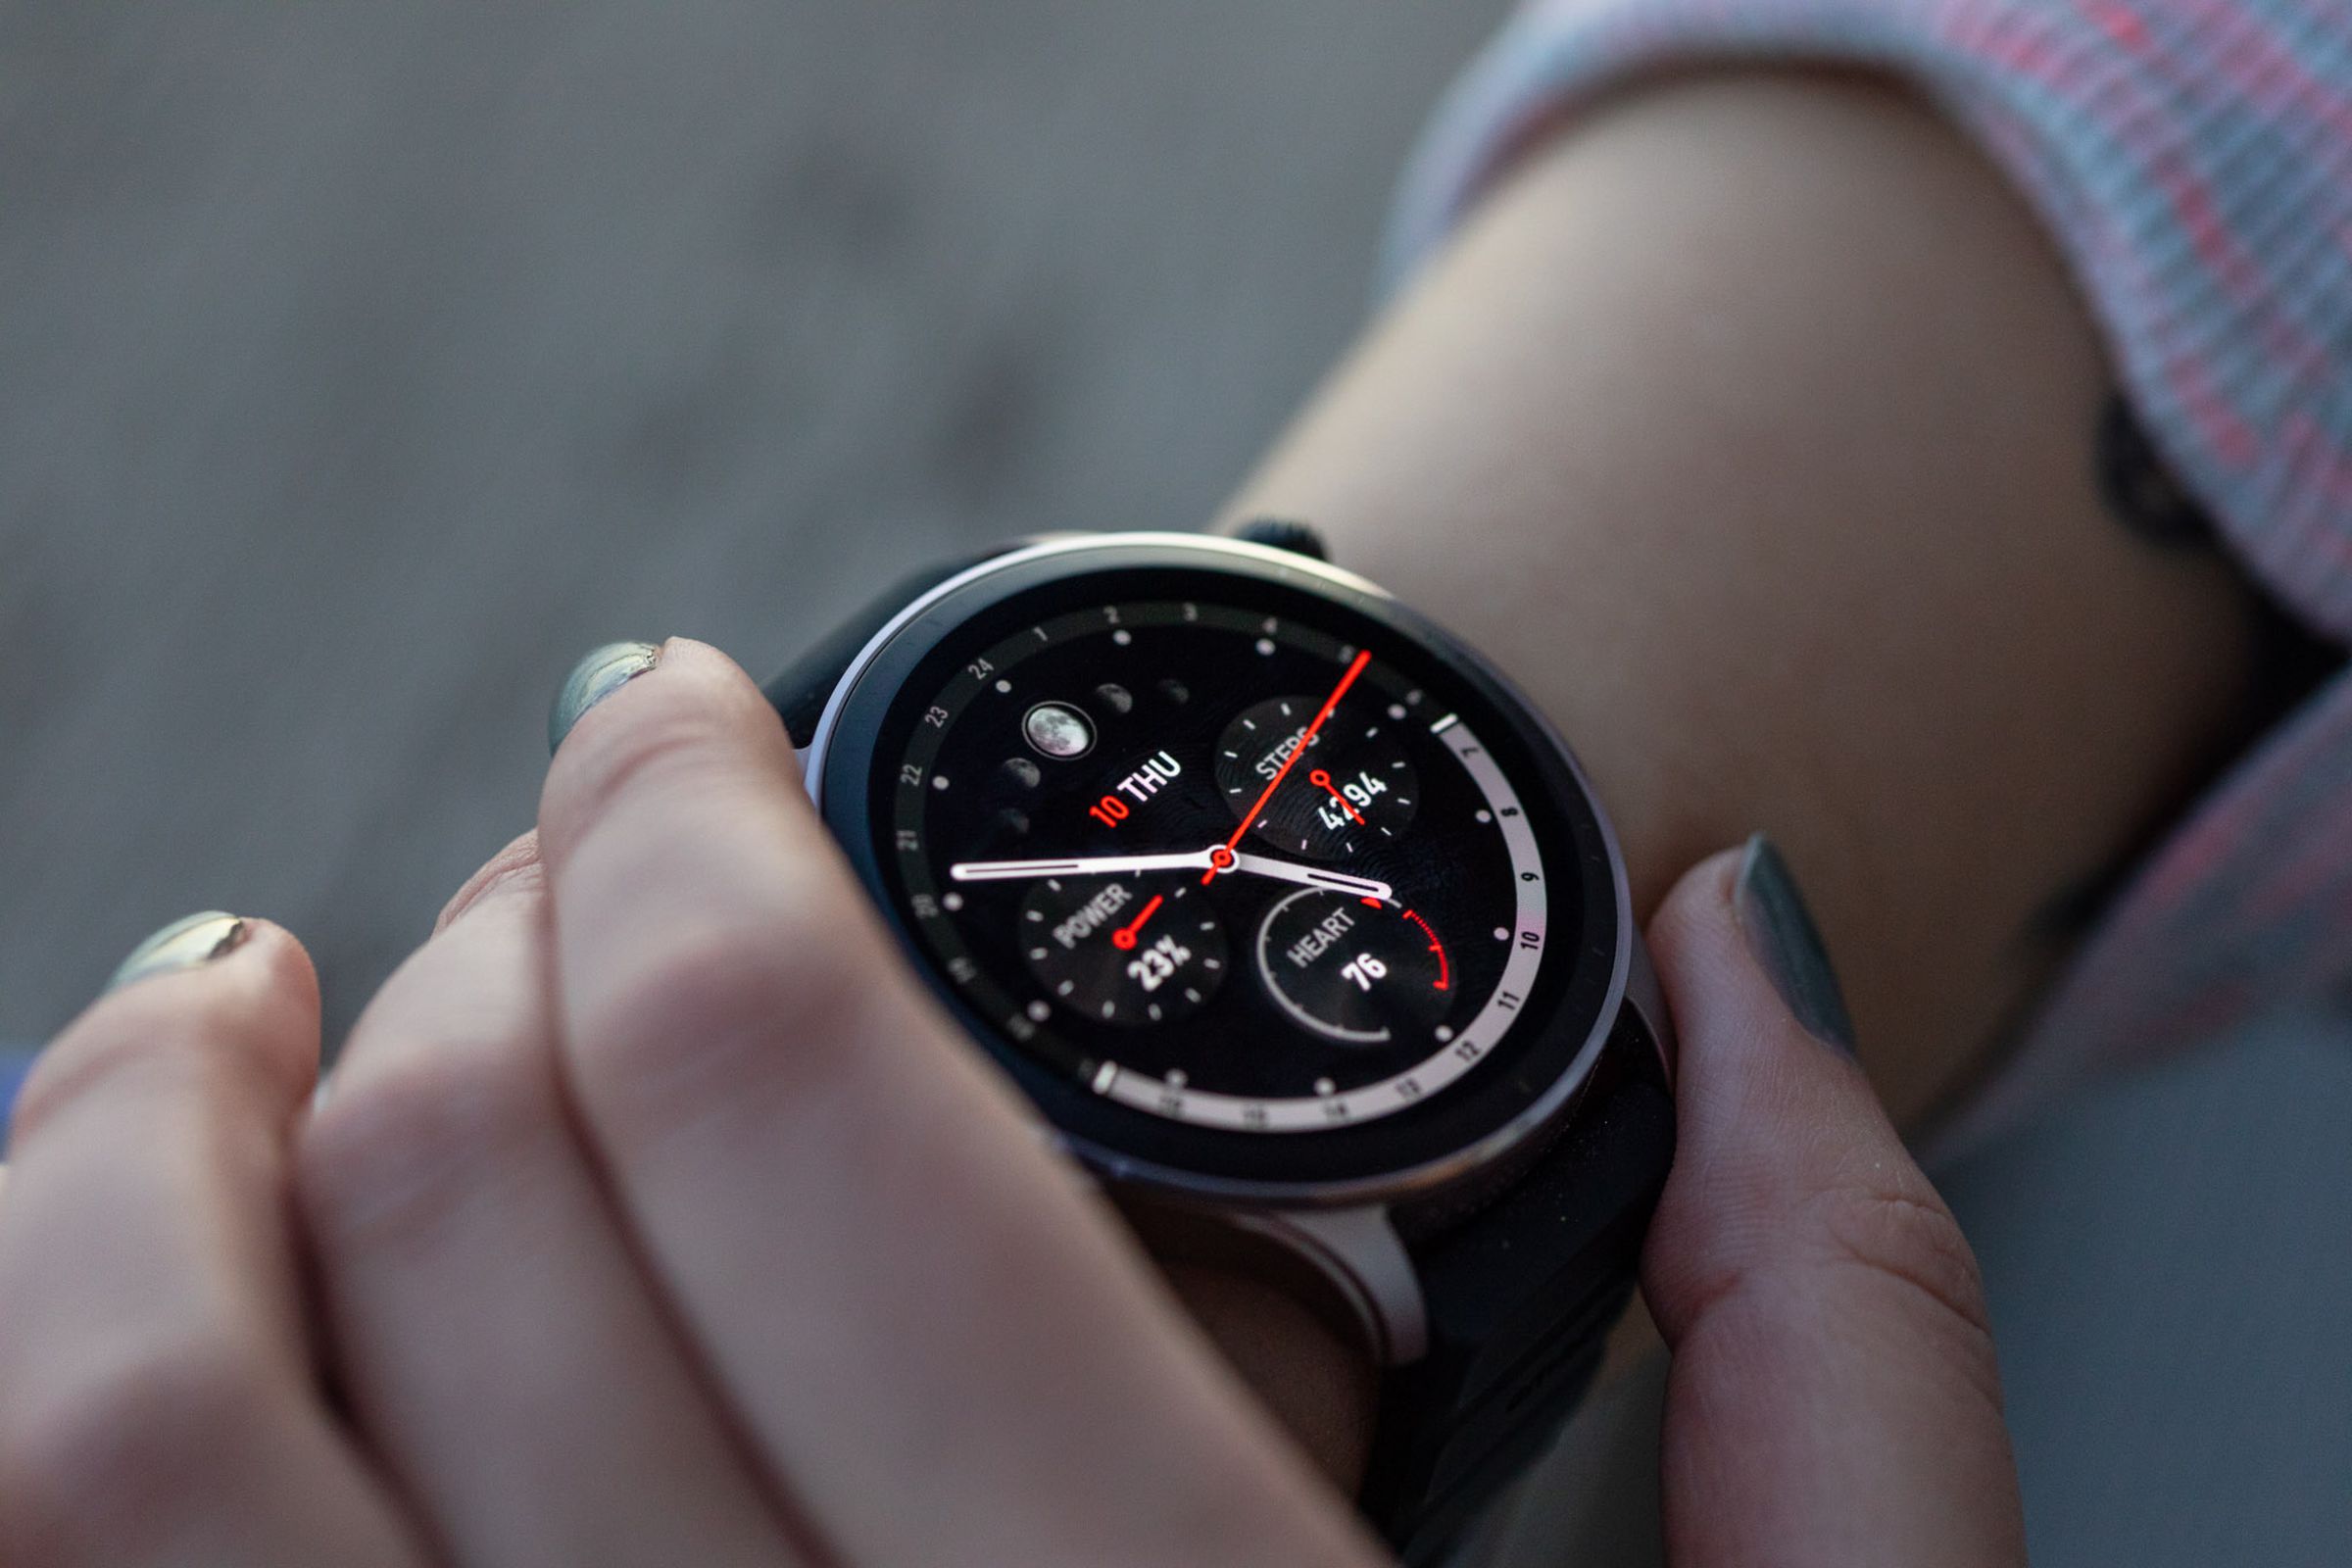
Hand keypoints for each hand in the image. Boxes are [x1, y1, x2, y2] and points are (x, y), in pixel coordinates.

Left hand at [0, 639, 2023, 1565]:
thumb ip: (1832, 1362)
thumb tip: (1737, 959)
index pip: (795, 1112)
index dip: (687, 828)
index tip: (676, 721)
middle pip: (475, 1216)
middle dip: (477, 935)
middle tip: (547, 857)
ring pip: (148, 1457)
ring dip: (130, 1157)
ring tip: (217, 1015)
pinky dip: (57, 1428)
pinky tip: (136, 1310)